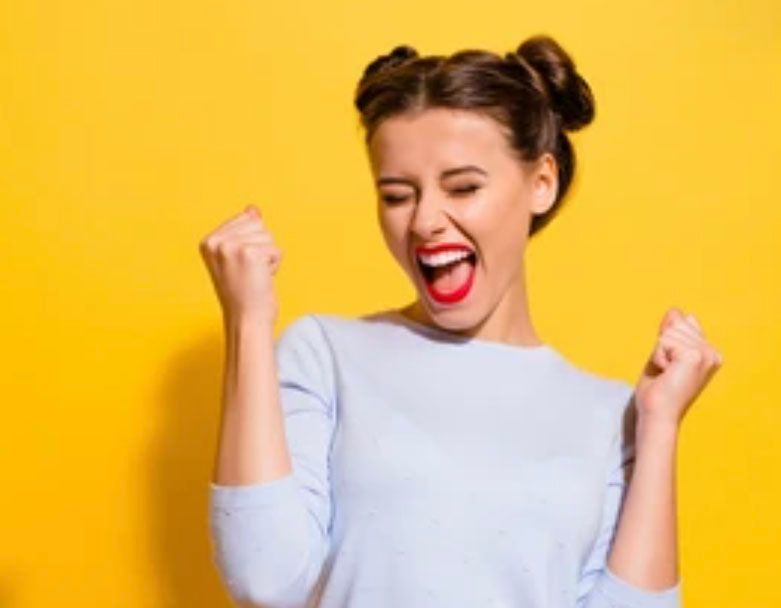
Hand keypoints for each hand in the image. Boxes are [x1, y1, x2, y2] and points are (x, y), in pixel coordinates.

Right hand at [198, 204, 282, 325]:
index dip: (251, 243)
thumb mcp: (237, 258)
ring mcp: (231, 247)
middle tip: (249, 273)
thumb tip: (253, 209)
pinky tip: (261, 279)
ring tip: (254, 276)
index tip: (241, 266)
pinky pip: (276, 250)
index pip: (246, 219)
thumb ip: (243, 231)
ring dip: (268, 258)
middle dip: (261, 249)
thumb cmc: (244, 293)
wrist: (246, 319)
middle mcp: (216, 241)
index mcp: (208, 241)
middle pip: (258, 224)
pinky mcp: (249, 254)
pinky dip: (275, 266)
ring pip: (268, 236)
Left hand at [633, 307, 723, 426]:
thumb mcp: (664, 355)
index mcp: (710, 353)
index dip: (667, 341)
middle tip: (666, 371)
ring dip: (659, 354)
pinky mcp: (694, 356)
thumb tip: (675, 310)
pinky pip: (664, 341)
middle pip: (675, 325)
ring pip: (668, 333)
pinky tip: (665, 374)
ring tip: (666, 374)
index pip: (683, 322)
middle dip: (662, 347)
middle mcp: (713, 353)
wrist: (657, 414)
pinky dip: (658, 357)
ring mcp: (706, 354)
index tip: (670, 366)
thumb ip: (671, 333)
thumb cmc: (658, 391)